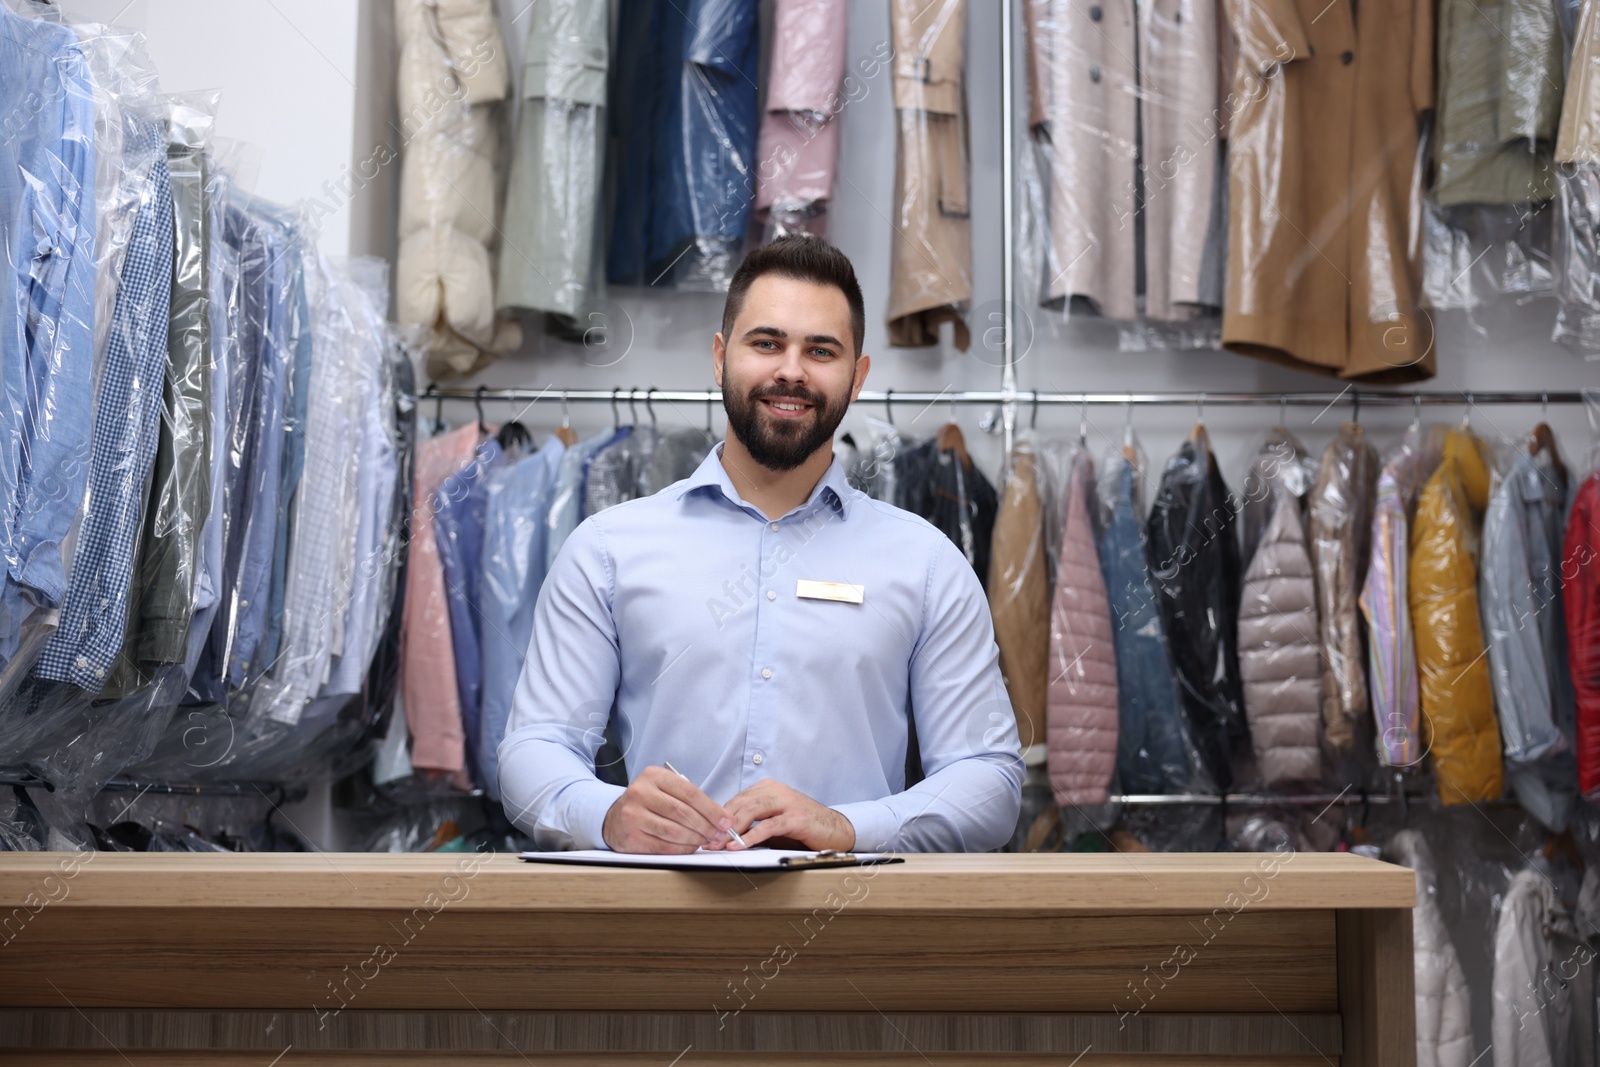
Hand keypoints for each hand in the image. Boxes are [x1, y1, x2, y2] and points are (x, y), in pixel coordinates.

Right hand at [601, 765, 736, 852]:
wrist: (615, 817)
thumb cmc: (647, 802)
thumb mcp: (664, 789)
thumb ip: (689, 799)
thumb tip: (721, 817)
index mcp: (652, 776)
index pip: (689, 792)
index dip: (711, 809)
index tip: (725, 820)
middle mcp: (640, 793)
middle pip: (683, 812)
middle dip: (706, 826)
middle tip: (719, 834)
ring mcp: (633, 816)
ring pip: (674, 831)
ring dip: (695, 838)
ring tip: (706, 840)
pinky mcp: (631, 837)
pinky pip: (664, 846)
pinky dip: (681, 849)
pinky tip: (690, 847)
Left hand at [707, 778, 855, 850]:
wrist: (835, 830)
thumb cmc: (802, 827)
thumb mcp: (773, 821)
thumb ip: (752, 823)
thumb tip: (723, 835)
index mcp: (768, 788)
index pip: (736, 800)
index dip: (719, 816)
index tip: (706, 833)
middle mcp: (776, 790)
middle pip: (741, 803)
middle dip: (721, 824)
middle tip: (707, 841)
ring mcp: (787, 802)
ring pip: (751, 811)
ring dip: (732, 830)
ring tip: (719, 844)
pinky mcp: (796, 818)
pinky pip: (768, 826)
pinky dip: (751, 837)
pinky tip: (739, 846)